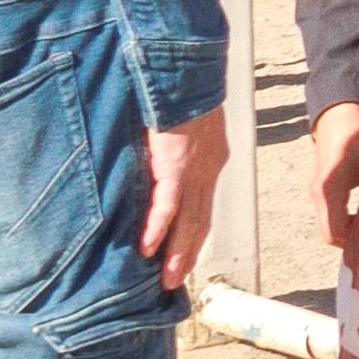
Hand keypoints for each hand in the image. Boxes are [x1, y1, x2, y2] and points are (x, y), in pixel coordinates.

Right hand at [139, 108, 223, 290]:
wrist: (185, 74)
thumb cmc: (180, 98)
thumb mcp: (184, 132)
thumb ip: (174, 156)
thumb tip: (157, 172)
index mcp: (210, 164)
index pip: (203, 210)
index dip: (193, 238)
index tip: (182, 260)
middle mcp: (208, 172)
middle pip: (198, 223)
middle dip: (186, 255)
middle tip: (172, 283)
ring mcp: (194, 170)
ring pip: (186, 221)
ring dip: (175, 253)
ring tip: (165, 279)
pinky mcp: (175, 165)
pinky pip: (167, 204)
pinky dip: (157, 229)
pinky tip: (147, 249)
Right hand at [311, 98, 358, 254]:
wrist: (337, 120)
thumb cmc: (358, 137)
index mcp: (330, 188)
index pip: (335, 232)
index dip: (355, 245)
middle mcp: (318, 196)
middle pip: (331, 235)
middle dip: (353, 245)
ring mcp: (316, 196)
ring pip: (330, 228)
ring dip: (350, 236)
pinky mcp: (320, 194)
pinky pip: (330, 219)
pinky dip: (346, 225)